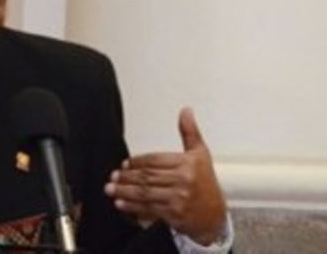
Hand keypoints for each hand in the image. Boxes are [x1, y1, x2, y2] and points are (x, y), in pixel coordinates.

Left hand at [104, 107, 226, 244]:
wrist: (215, 216)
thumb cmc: (206, 183)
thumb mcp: (201, 154)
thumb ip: (190, 132)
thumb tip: (186, 111)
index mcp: (188, 164)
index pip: (155, 160)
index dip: (137, 161)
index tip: (125, 164)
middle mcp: (184, 181)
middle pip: (148, 176)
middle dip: (126, 176)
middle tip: (113, 176)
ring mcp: (178, 199)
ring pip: (145, 192)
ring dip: (125, 191)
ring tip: (111, 188)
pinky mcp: (174, 215)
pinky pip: (149, 209)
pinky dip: (132, 207)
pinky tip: (120, 204)